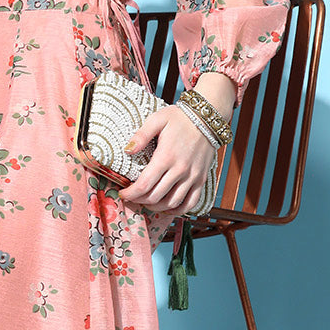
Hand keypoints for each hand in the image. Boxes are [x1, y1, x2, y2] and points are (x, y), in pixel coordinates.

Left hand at [116, 104, 218, 218]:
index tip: (122, 194)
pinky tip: (167, 207)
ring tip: (146, 202)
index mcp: (165, 157)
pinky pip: (190, 203)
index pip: (144, 185)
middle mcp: (180, 170)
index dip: (130, 194)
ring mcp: (192, 177)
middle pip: (155, 197)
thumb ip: (141, 135)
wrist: (207, 119)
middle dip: (139, 201)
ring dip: (155, 207)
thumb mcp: (157, 120)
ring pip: (171, 203)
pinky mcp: (201, 180)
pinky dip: (178, 210)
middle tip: (132, 198)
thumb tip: (127, 151)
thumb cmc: (180, 118)